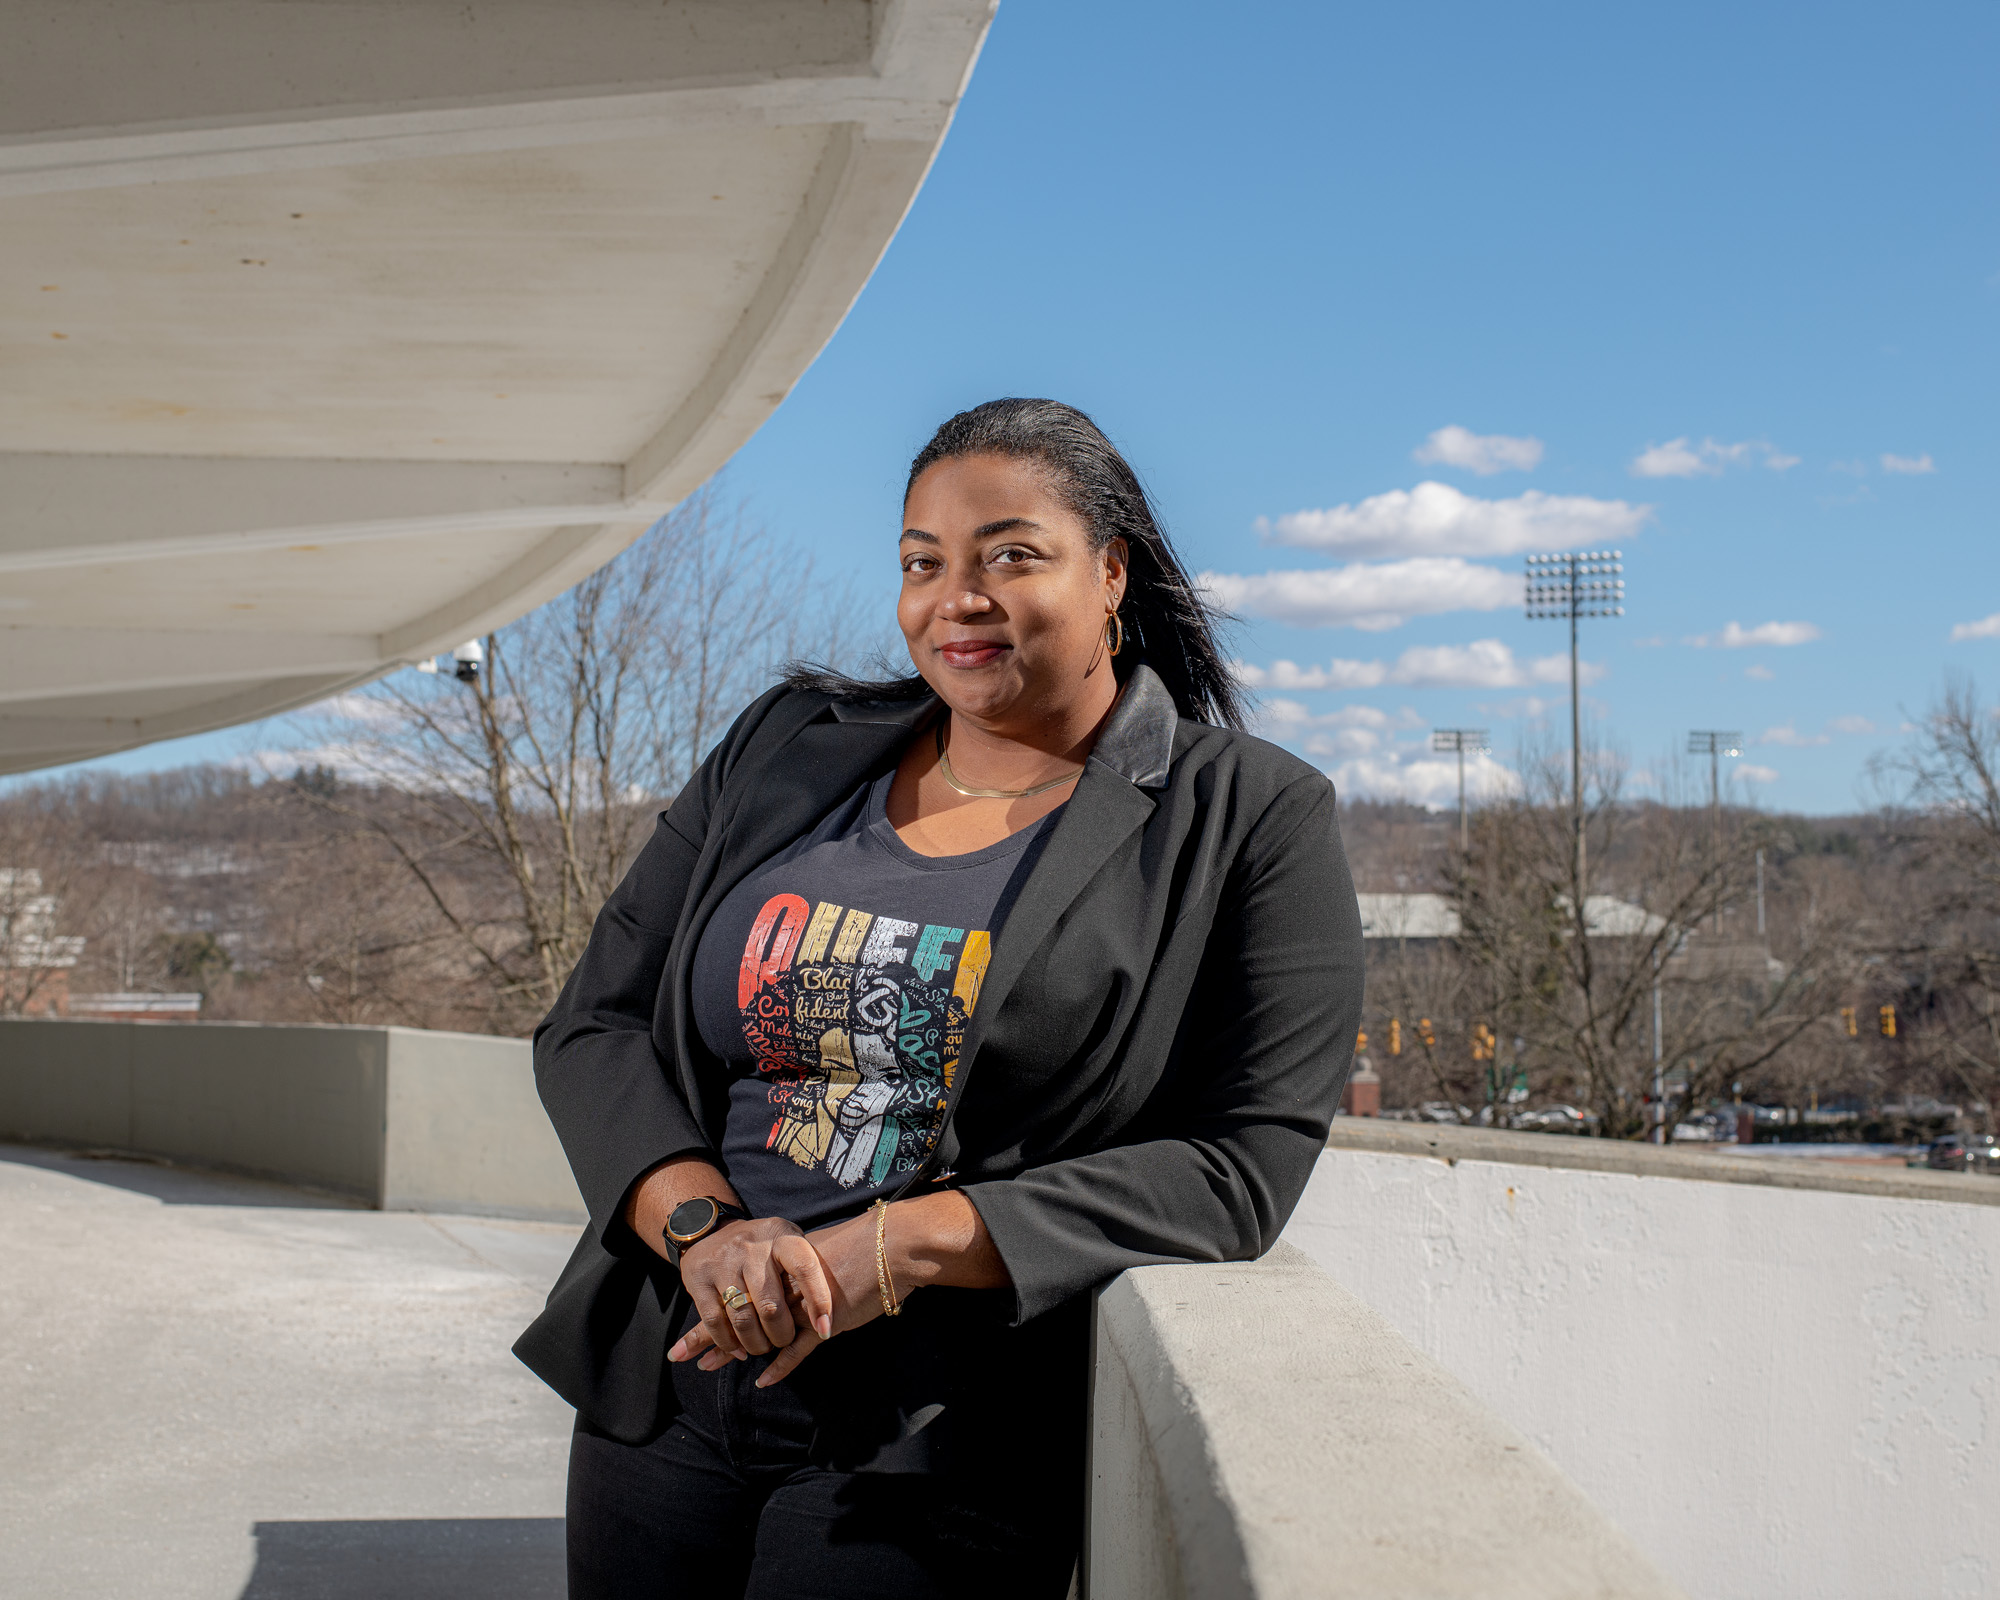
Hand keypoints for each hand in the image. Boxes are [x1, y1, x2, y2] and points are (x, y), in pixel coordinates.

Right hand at [668, 1217, 834, 1369]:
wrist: (711, 1228)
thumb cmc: (764, 1247)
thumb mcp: (788, 1243)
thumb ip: (806, 1271)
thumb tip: (830, 1315)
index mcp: (781, 1237)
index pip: (804, 1266)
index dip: (818, 1300)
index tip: (826, 1329)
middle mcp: (752, 1248)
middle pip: (770, 1305)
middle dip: (780, 1334)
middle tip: (783, 1341)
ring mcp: (723, 1262)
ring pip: (742, 1318)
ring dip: (754, 1343)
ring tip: (762, 1347)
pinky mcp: (698, 1278)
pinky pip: (714, 1321)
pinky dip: (727, 1343)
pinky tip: (738, 1348)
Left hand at [669, 1193, 1010, 1388]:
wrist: (893, 1246)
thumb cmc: (869, 1249)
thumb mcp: (826, 1260)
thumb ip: (806, 1273)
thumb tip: (796, 1283)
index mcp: (785, 1266)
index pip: (743, 1290)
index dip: (717, 1308)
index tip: (695, 1322)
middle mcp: (788, 1284)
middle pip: (741, 1312)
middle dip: (712, 1334)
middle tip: (683, 1353)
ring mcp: (804, 1305)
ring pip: (761, 1332)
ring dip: (733, 1351)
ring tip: (707, 1366)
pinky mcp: (824, 1323)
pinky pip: (797, 1350)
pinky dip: (780, 1367)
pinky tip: (763, 1380)